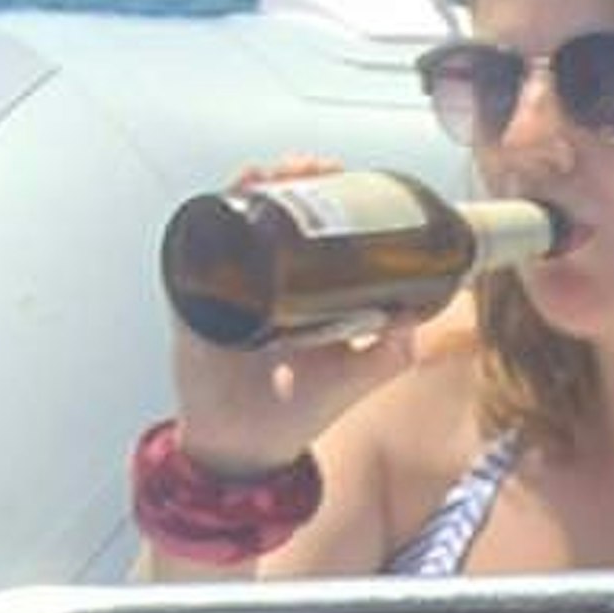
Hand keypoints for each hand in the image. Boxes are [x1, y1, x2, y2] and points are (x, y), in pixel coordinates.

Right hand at [167, 154, 424, 476]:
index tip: (346, 175)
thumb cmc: (296, 413)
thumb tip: (417, 318)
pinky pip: (198, 243)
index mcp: (301, 290)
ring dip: (258, 185)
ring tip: (279, 173)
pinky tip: (235, 194)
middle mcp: (264, 279)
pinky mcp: (196, 295)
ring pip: (239, 215)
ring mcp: (228, 283)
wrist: (245, 445)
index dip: (328, 195)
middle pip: (275, 209)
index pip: (313, 227)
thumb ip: (389, 355)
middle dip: (294, 178)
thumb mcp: (353, 378)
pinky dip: (215, 213)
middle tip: (318, 167)